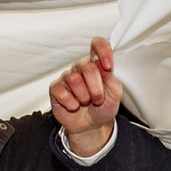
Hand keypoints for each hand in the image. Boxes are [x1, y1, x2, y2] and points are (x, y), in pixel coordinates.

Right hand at [49, 36, 123, 156]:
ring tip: (86, 102)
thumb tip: (104, 66)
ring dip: (85, 97)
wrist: (91, 125)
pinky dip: (72, 104)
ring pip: (75, 80)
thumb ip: (111, 78)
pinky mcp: (56, 89)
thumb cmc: (103, 107)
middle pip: (88, 67)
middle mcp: (81, 67)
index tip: (108, 66)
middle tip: (98, 98)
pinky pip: (63, 93)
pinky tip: (74, 106)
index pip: (97, 44)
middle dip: (96, 88)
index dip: (103, 51)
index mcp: (96, 64)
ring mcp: (67, 77)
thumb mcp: (115, 94)